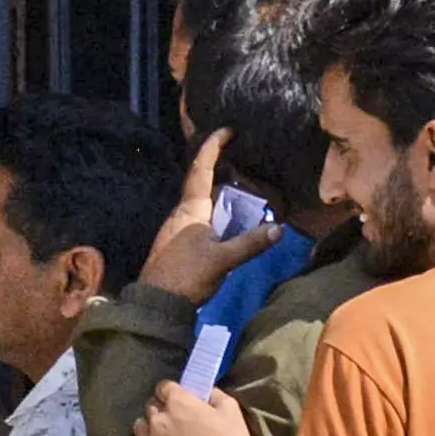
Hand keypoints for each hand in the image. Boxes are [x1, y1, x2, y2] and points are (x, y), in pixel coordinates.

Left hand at [134, 379, 255, 435]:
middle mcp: (158, 417)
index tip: (178, 400)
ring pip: (141, 424)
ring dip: (150, 426)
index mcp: (178, 402)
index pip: (163, 386)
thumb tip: (207, 392)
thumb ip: (215, 395)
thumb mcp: (231, 412)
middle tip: (175, 420)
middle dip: (161, 409)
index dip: (171, 392)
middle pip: (151, 405)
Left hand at [139, 126, 282, 304]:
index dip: (213, 146)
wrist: (156, 305)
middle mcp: (181, 212)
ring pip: (202, 204)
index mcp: (191, 208)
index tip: (227, 130)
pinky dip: (216, 216)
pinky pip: (199, 220)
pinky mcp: (177, 244)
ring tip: (245, 199)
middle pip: (204, 185)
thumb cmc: (187, 276)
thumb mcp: (223, 260)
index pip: (201, 168)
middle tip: (247, 171)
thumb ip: (250, 243)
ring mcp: (177, 229)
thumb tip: (279, 229)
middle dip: (224, 175)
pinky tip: (227, 227)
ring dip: (222, 199)